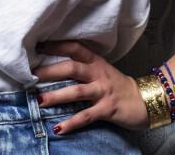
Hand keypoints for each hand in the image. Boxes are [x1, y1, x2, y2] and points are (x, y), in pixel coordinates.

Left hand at [32, 40, 150, 133]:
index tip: (38, 46)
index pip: (75, 48)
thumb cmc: (118, 86)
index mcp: (96, 62)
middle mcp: (98, 74)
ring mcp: (103, 91)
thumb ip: (83, 67)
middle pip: (72, 68)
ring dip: (56, 96)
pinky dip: (71, 123)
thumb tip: (54, 68)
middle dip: (50, 71)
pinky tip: (58, 128)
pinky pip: (86, 116)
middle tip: (31, 75)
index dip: (57, 46)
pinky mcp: (107, 109)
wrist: (143, 100)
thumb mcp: (102, 71)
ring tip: (39, 101)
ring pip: (76, 92)